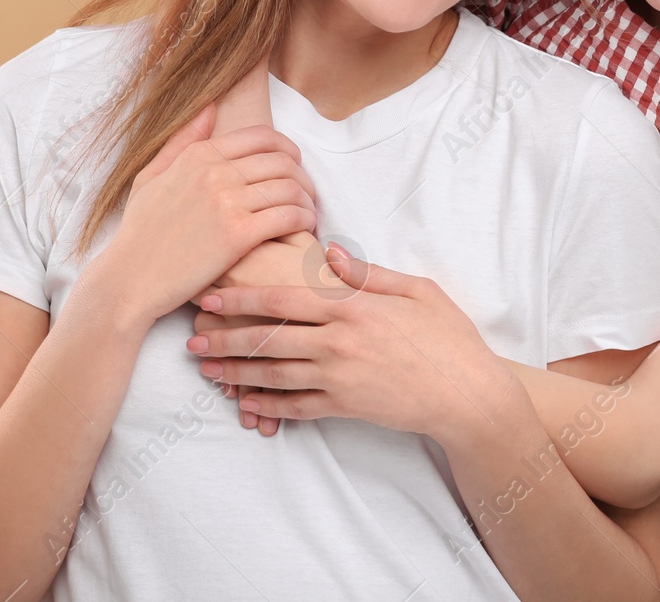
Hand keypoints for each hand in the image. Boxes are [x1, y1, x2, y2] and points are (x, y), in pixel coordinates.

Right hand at [85, 104, 318, 327]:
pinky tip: (304, 228)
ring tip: (307, 212)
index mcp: (198, 156)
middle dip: (302, 176)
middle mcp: (214, 173)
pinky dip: (304, 219)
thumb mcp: (151, 177)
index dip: (288, 149)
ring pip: (290, 187)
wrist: (131, 279)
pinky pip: (289, 216)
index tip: (294, 166)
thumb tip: (210, 107)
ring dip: (307, 199)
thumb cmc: (141, 232)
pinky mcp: (238, 234)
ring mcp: (227, 202)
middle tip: (306, 193)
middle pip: (282, 161)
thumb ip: (182, 141)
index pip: (262, 136)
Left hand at [189, 245, 522, 444]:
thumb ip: (369, 273)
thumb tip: (332, 252)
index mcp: (352, 307)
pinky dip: (265, 405)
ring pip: (273, 374)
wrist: (467, 394)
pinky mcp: (345, 407)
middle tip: (191, 336)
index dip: (240, 297)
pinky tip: (243, 401)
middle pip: (267, 337)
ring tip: (205, 368)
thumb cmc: (448, 336)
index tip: (210, 296)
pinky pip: (295, 407)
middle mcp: (338, 342)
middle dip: (224, 336)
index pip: (283, 298)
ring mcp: (339, 378)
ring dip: (234, 372)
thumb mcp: (417, 290)